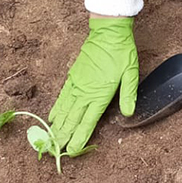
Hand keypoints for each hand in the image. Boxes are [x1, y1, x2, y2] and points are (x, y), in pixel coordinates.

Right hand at [48, 17, 139, 153]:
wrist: (107, 31)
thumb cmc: (121, 52)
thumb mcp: (131, 73)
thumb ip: (128, 94)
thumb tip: (127, 114)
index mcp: (100, 94)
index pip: (87, 122)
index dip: (79, 138)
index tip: (71, 151)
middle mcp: (85, 92)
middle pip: (72, 119)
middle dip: (63, 136)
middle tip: (54, 151)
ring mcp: (76, 84)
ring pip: (64, 109)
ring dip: (57, 126)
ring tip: (50, 139)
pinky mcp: (73, 76)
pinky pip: (62, 96)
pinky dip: (56, 109)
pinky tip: (52, 117)